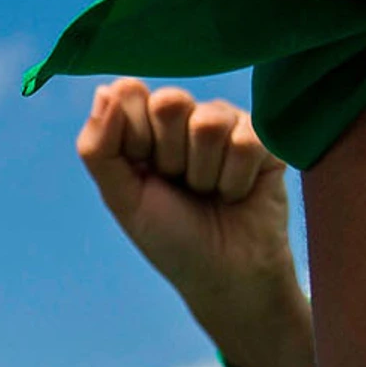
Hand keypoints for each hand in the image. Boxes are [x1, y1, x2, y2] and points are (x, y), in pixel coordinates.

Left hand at [78, 79, 316, 366]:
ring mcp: (227, 123)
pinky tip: (238, 194)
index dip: (134, 137)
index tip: (143, 170)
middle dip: (170, 157)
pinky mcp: (266, 138)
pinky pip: (246, 141)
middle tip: (180, 184)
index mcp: (145, 125)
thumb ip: (99, 148)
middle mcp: (186, 116)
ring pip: (209, 122)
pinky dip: (235, 182)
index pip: (129, 92)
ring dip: (204, 174)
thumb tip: (105, 90)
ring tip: (210, 192)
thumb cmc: (172, 238)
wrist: (225, 277)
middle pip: (169, 101)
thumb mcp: (122, 198)